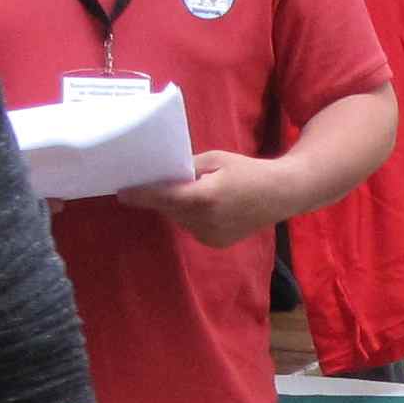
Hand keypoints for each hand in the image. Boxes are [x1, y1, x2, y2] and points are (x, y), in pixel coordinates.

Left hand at [116, 145, 284, 247]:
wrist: (281, 194)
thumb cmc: (248, 171)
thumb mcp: (215, 159)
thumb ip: (187, 168)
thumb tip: (164, 175)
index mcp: (204, 197)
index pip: (164, 197)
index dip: (141, 195)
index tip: (122, 193)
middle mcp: (205, 221)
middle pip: (170, 208)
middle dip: (162, 196)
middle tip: (158, 181)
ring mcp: (211, 235)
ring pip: (180, 219)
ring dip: (178, 206)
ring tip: (196, 192)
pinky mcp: (216, 243)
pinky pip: (192, 227)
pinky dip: (192, 217)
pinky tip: (209, 206)